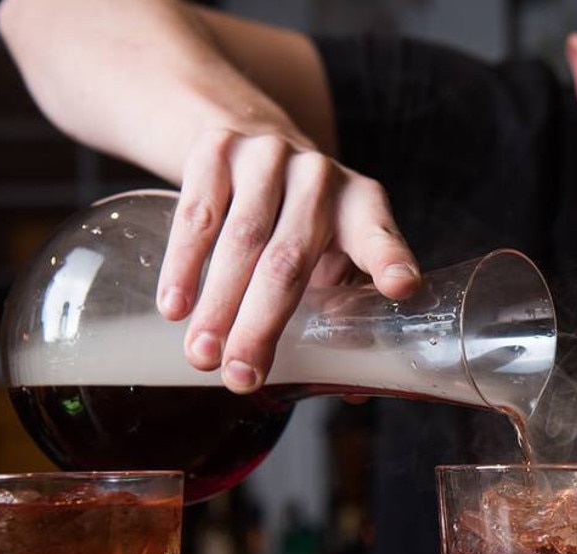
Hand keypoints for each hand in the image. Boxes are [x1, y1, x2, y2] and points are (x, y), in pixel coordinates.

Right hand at [155, 128, 420, 392]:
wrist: (253, 139)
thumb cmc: (302, 221)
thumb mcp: (334, 252)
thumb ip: (345, 310)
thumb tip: (353, 392)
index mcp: (362, 207)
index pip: (380, 236)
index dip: (391, 260)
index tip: (401, 287)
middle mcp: (321, 177)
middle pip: (290, 258)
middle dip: (262, 324)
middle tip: (241, 375)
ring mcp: (268, 157)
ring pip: (240, 239)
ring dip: (217, 304)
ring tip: (202, 355)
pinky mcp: (218, 150)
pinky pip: (196, 214)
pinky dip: (183, 265)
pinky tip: (175, 306)